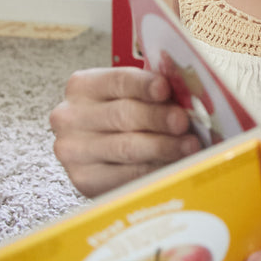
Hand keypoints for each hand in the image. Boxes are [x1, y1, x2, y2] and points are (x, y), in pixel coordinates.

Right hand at [50, 67, 200, 196]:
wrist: (98, 153)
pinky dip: (155, 170)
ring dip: (163, 147)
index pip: (118, 81)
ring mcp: (74, 150)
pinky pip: (126, 176)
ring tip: (189, 146)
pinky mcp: (84, 180)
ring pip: (126, 147)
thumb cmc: (123, 117)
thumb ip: (155, 91)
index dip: (144, 85)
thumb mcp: (133, 96)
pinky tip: (174, 165)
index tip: (165, 89)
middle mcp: (71, 116)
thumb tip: (190, 94)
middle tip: (184, 122)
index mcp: (83, 86)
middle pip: (123, 115)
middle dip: (159, 118)